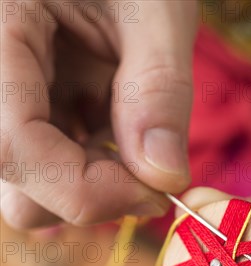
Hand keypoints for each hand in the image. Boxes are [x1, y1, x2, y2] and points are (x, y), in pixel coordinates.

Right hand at [1, 0, 196, 227]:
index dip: (85, 191)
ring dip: (91, 179)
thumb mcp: (154, 3)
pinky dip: (90, 160)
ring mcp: (4, 94)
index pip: (11, 149)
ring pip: (28, 183)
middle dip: (89, 190)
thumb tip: (166, 177)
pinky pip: (49, 160)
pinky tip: (114, 119)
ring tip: (129, 129)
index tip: (155, 194)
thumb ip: (158, 88)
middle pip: (15, 180)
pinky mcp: (24, 105)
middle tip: (147, 162)